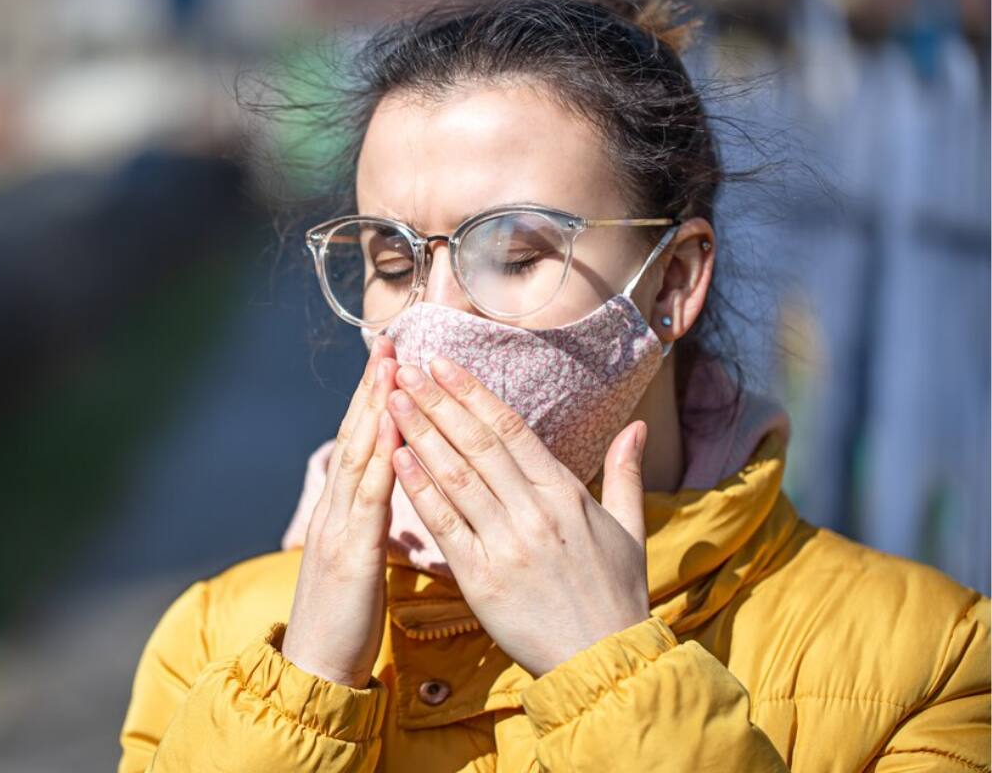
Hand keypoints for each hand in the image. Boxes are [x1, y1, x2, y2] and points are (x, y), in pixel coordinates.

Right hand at [281, 337, 401, 687]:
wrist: (315, 670)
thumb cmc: (345, 621)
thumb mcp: (357, 562)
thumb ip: (368, 524)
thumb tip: (389, 495)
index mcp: (341, 512)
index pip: (360, 444)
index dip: (373, 400)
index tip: (389, 361)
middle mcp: (335, 510)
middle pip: (356, 436)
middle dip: (373, 387)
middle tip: (389, 342)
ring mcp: (338, 528)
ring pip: (359, 456)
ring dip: (375, 408)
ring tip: (391, 366)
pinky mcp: (350, 553)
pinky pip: (368, 499)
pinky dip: (381, 459)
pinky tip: (396, 430)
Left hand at [385, 357, 649, 677]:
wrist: (603, 662)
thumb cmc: (616, 595)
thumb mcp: (629, 529)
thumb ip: (624, 473)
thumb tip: (636, 425)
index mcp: (565, 494)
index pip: (510, 429)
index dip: (472, 393)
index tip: (442, 364)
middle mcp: (534, 511)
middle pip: (477, 443)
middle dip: (437, 401)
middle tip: (405, 370)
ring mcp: (506, 544)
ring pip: (455, 476)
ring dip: (420, 434)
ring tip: (392, 401)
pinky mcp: (482, 579)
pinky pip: (444, 524)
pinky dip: (420, 489)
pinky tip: (397, 459)